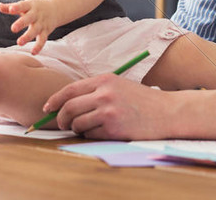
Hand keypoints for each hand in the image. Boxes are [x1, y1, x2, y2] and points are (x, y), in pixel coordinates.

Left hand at [0, 0, 58, 53]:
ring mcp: (42, 23)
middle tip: (13, 28)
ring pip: (35, 30)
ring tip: (19, 43)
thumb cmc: (35, 7)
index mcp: (30, 5)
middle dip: (21, 23)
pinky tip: (33, 52)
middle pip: (29, 18)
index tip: (11, 9)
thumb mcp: (25, 5)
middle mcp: (36, 14)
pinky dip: (39, 46)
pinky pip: (43, 40)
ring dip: (28, 36)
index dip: (17, 7)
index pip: (23, 5)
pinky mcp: (46, 31)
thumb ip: (11, 7)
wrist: (55, 9)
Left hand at [44, 74, 173, 139]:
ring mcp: (109, 111)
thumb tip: (68, 102)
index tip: (47, 108)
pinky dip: (91, 135)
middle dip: (61, 118)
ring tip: (87, 128)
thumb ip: (95, 91)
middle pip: (69, 107)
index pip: (70, 89)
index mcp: (104, 80)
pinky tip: (102, 132)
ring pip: (78, 123)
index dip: (55, 100)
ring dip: (77, 128)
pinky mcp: (114, 128)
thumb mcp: (118, 86)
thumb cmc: (141, 100)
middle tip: (62, 124)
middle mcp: (104, 94)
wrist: (167, 112)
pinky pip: (90, 135)